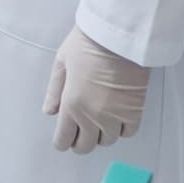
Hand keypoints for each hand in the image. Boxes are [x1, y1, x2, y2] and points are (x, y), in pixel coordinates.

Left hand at [43, 26, 149, 154]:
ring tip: (98, 121)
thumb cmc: (88, 42)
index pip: (64, 138)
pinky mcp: (134, 112)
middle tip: (80, 132)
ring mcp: (114, 116)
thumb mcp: (62, 61)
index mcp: (71, 104)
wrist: (118, 36)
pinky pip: (127, 133)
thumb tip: (49, 110)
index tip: (63, 141)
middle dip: (80, 142)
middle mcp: (92, 116)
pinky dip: (121, 129)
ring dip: (100, 134)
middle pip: (86, 146)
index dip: (62, 142)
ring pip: (106, 141)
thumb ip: (54, 90)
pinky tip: (116, 118)